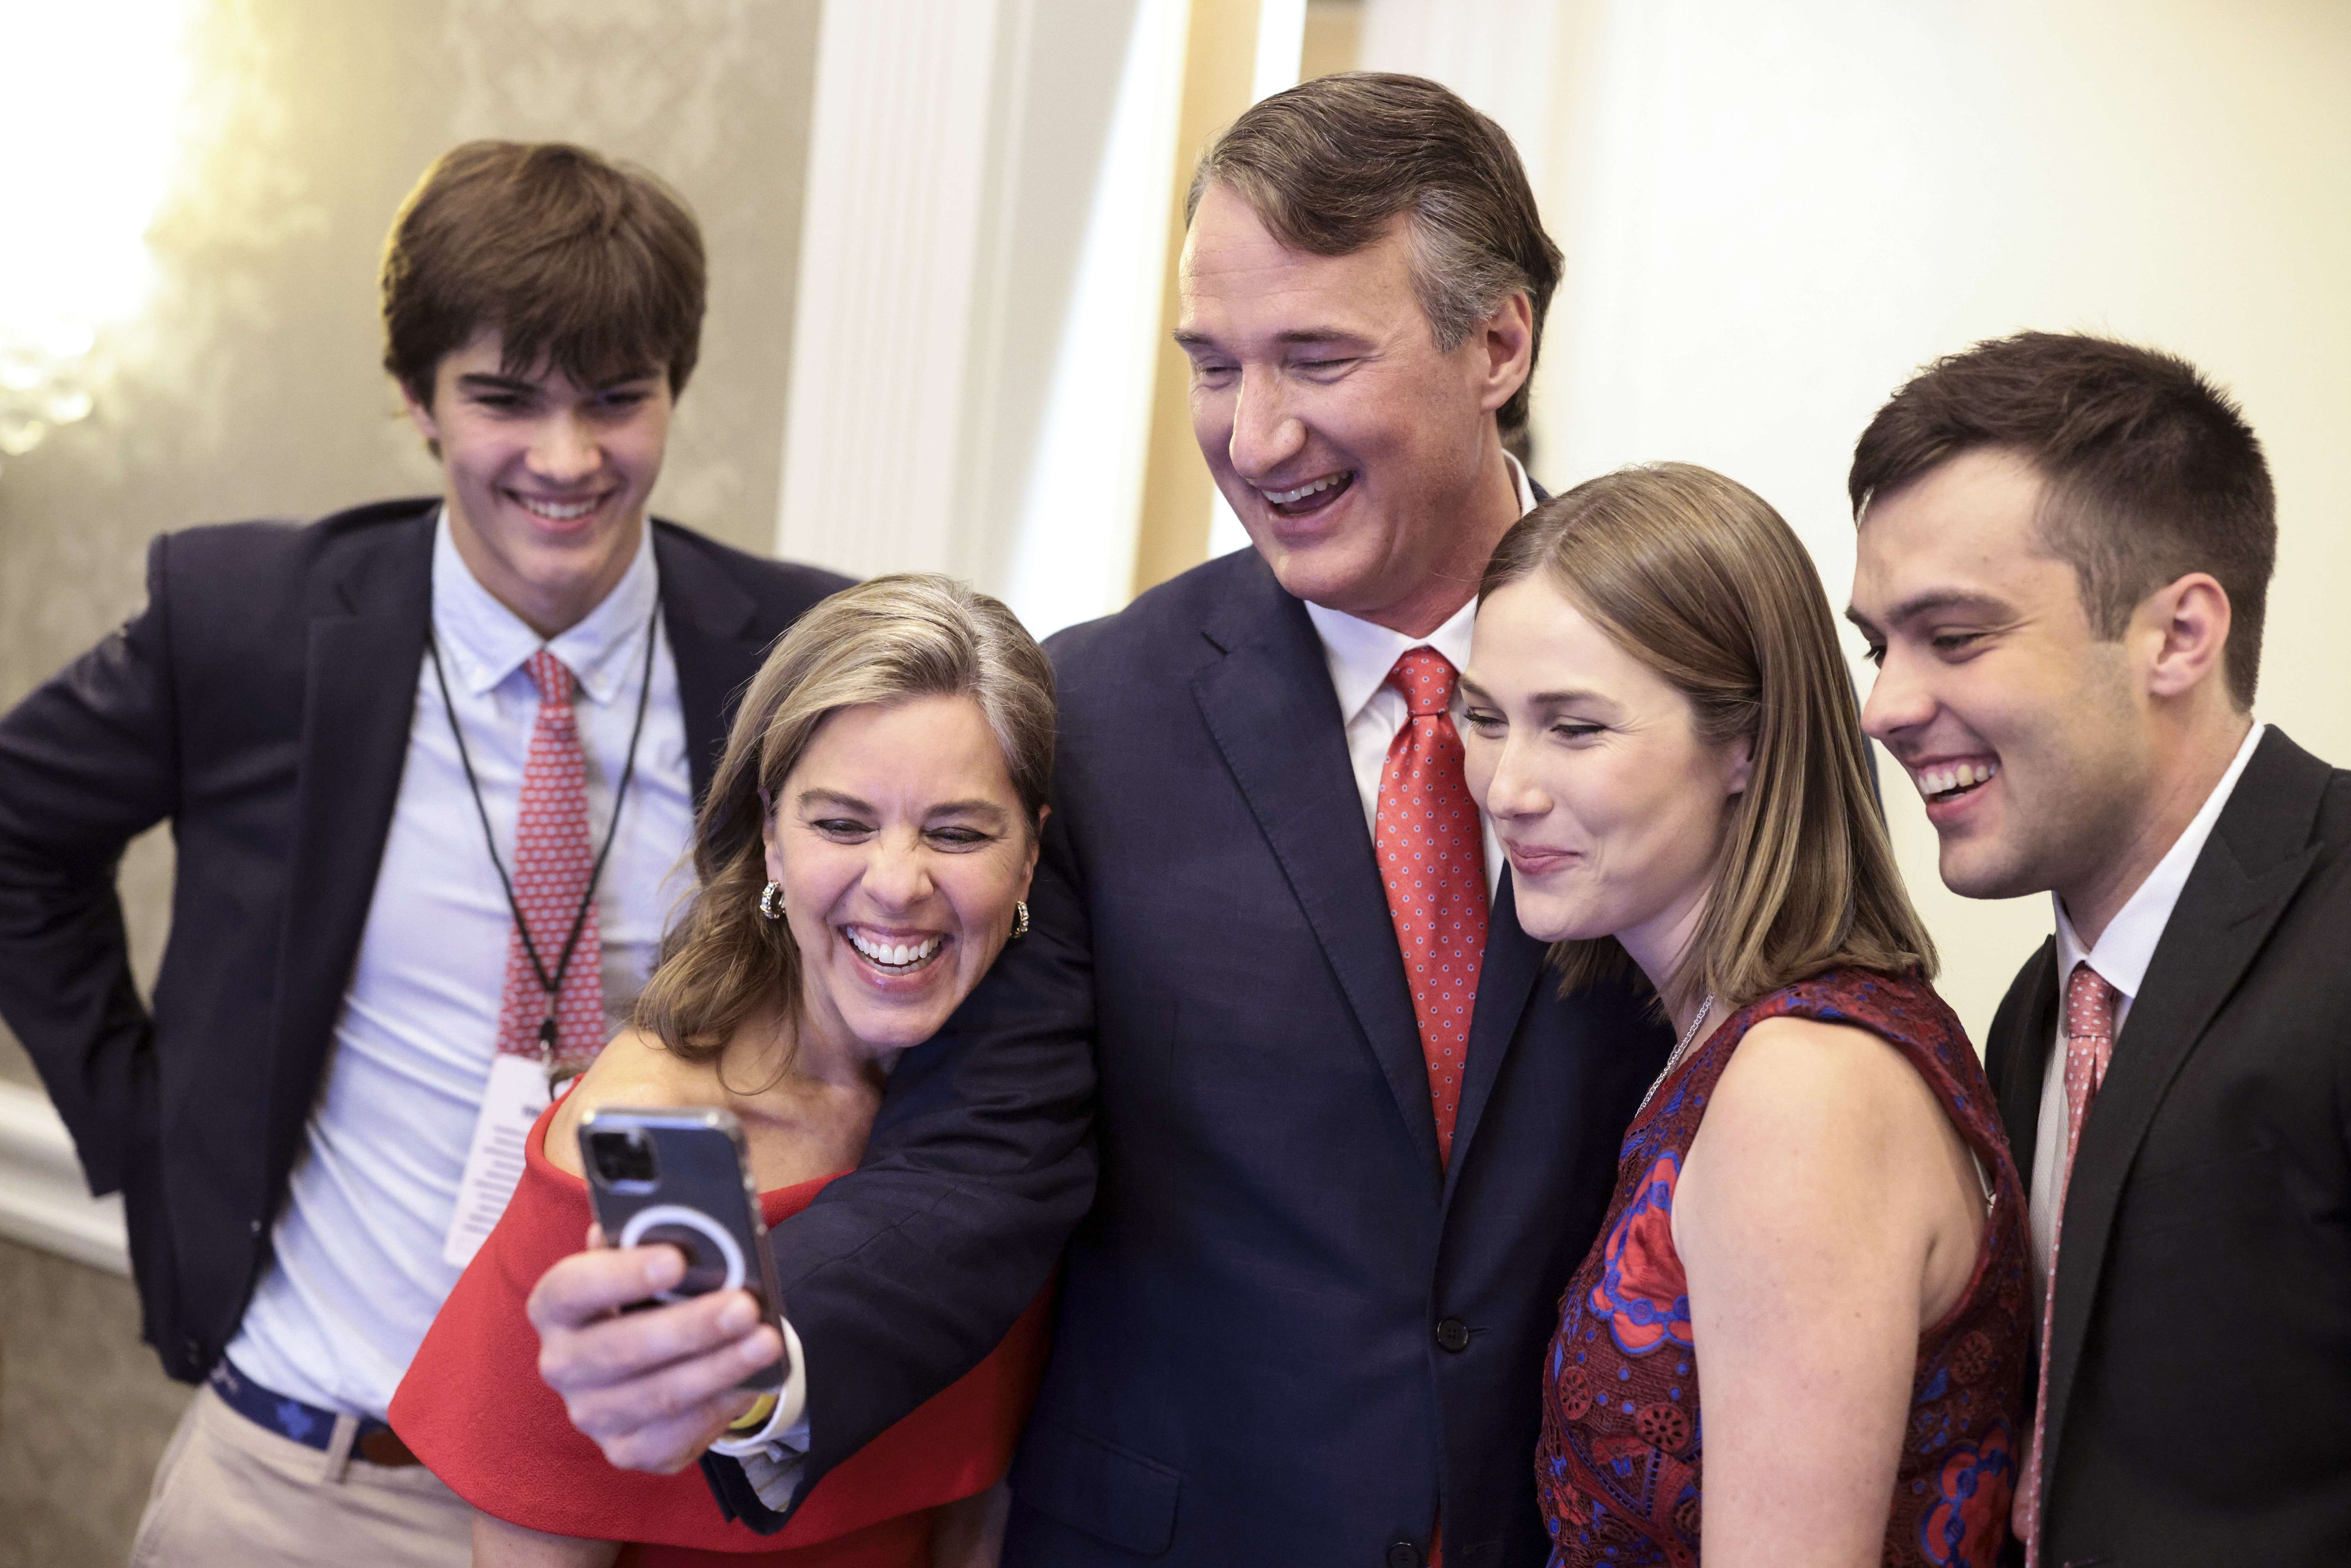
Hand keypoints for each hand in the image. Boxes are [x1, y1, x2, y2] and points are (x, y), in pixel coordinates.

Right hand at [528, 1226, 784, 1473]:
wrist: (656, 1355)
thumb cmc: (650, 1294)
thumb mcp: (646, 1261)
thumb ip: (652, 1240)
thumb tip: (676, 1212)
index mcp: (556, 1306)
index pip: (572, 1289)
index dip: (620, 1275)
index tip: (675, 1260)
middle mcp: (562, 1364)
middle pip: (622, 1349)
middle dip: (689, 1328)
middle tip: (744, 1306)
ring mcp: (591, 1413)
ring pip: (659, 1396)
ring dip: (718, 1368)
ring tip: (766, 1342)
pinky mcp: (627, 1450)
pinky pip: (676, 1436)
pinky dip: (719, 1406)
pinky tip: (755, 1381)